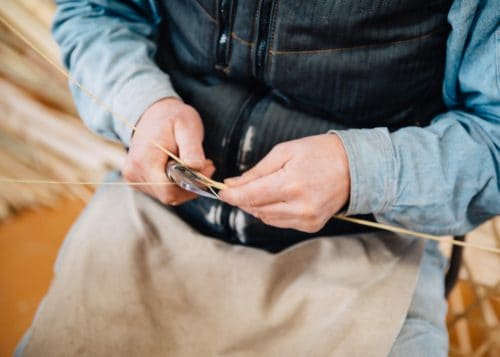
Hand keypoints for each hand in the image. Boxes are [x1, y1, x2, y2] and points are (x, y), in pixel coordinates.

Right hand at [122, 97, 213, 204]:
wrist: (154, 112)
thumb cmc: (172, 117)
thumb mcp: (187, 126)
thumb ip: (192, 149)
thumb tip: (195, 168)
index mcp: (144, 160)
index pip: (169, 191)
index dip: (192, 186)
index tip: (207, 168)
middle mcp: (134, 172)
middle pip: (169, 195)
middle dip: (191, 184)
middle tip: (205, 165)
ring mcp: (133, 177)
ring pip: (166, 195)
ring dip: (185, 184)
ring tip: (194, 162)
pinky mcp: (136, 179)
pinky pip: (161, 190)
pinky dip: (176, 183)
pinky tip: (182, 167)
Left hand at [219, 134, 349, 232]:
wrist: (355, 167)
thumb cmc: (319, 153)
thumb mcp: (285, 151)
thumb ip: (257, 171)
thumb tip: (233, 184)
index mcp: (291, 185)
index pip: (250, 196)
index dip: (232, 196)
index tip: (221, 192)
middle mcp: (299, 207)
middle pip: (256, 209)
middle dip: (242, 199)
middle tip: (237, 188)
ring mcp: (307, 219)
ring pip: (266, 219)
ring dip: (256, 206)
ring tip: (259, 190)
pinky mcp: (311, 226)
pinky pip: (281, 223)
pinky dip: (272, 212)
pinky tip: (276, 199)